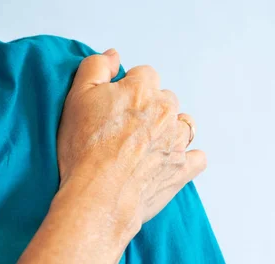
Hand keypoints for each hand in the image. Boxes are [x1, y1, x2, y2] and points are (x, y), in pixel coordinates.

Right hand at [58, 49, 206, 228]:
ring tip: (145, 147)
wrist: (99, 196)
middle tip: (125, 130)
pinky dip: (187, 158)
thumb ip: (96, 68)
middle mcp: (166, 111)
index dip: (128, 89)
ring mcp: (178, 141)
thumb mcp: (77, 97)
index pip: (144, 75)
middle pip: (165, 99)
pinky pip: (197, 157)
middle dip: (150, 109)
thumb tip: (113, 55)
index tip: (115, 107)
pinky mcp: (183, 169)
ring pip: (183, 124)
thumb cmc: (85, 150)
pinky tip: (169, 162)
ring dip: (169, 130)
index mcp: (143, 90)